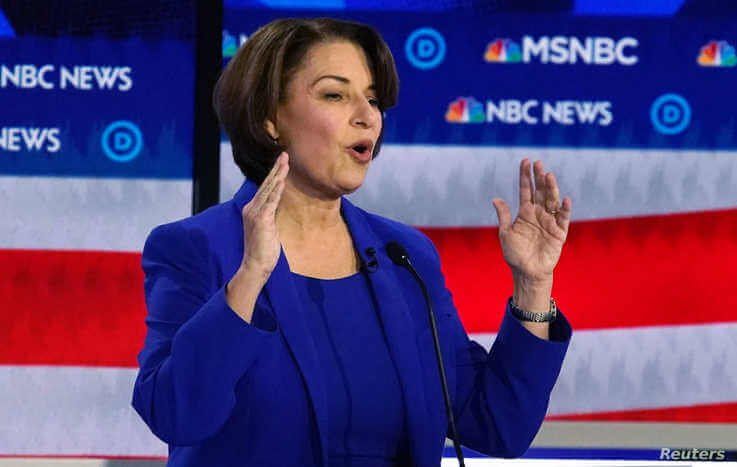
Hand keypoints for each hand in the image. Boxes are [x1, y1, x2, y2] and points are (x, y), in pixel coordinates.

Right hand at [240, 151, 288, 279]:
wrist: (255, 266)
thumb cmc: (264, 251)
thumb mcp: (268, 229)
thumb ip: (271, 215)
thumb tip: (278, 206)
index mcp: (252, 210)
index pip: (264, 188)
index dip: (273, 174)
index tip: (281, 162)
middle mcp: (251, 208)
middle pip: (265, 184)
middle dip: (276, 168)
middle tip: (284, 154)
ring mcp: (255, 213)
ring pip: (268, 189)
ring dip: (278, 174)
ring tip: (285, 161)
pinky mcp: (261, 220)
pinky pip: (271, 201)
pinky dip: (277, 189)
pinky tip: (282, 179)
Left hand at [491, 159, 571, 283]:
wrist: (527, 272)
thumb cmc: (515, 254)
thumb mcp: (506, 233)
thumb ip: (504, 216)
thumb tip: (495, 199)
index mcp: (525, 213)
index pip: (526, 190)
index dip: (526, 176)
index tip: (525, 161)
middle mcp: (538, 214)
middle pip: (540, 192)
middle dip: (539, 178)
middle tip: (538, 164)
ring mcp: (550, 222)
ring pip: (552, 201)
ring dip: (551, 189)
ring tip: (549, 176)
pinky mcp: (559, 232)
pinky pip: (564, 219)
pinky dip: (565, 210)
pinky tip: (564, 200)